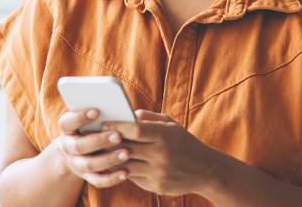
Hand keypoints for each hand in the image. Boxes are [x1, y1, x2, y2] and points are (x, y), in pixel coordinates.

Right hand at [56, 108, 130, 187]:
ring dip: (108, 159)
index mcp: (67, 129)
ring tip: (126, 153)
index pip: (67, 122)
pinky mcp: (86, 176)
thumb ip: (103, 114)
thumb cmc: (90, 128)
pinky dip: (111, 178)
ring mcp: (76, 163)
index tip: (96, 111)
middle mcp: (68, 147)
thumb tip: (130, 113)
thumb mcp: (90, 119)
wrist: (76, 151)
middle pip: (80, 146)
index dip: (80, 117)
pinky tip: (125, 173)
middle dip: (99, 141)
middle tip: (118, 135)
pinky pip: (97, 180)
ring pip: (89, 164)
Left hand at [102, 110, 218, 195]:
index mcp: (165, 135)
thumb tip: (128, 115)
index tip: (104, 124)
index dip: (117, 126)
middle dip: (109, 143)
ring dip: (113, 159)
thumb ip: (149, 118)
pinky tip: (117, 165)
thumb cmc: (184, 143)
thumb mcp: (171, 125)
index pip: (135, 130)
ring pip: (126, 166)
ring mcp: (159, 172)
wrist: (206, 170)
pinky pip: (134, 178)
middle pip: (127, 148)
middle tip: (95, 138)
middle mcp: (162, 154)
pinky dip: (124, 171)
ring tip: (102, 152)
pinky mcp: (157, 187)